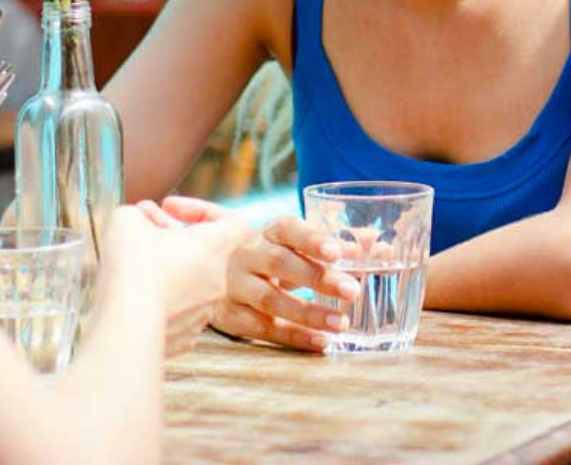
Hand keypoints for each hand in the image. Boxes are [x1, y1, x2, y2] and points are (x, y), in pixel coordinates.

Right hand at [103, 204, 253, 355]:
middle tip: (143, 243)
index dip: (204, 211)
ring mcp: (203, 314)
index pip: (233, 223)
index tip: (172, 212)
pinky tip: (135, 302)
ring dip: (168, 276)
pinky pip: (177, 315)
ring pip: (189, 286)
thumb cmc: (133, 266)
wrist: (124, 323)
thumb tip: (144, 222)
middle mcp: (216, 281)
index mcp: (212, 247)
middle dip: (175, 246)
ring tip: (135, 275)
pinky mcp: (185, 340)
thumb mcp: (130, 219)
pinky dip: (159, 306)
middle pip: (204, 256)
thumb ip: (143, 215)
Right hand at [143, 196, 359, 352]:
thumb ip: (329, 242)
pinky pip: (263, 329)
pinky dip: (293, 337)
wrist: (194, 270)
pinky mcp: (230, 316)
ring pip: (270, 300)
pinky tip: (321, 343)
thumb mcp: (283, 241)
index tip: (337, 251)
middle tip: (352, 290)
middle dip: (316, 277)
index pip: (286, 229)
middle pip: (280, 264)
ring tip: (342, 323)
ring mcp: (234, 287)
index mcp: (260, 232)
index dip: (310, 238)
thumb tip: (376, 246)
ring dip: (307, 312)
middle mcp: (244, 256)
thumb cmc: (257, 253)